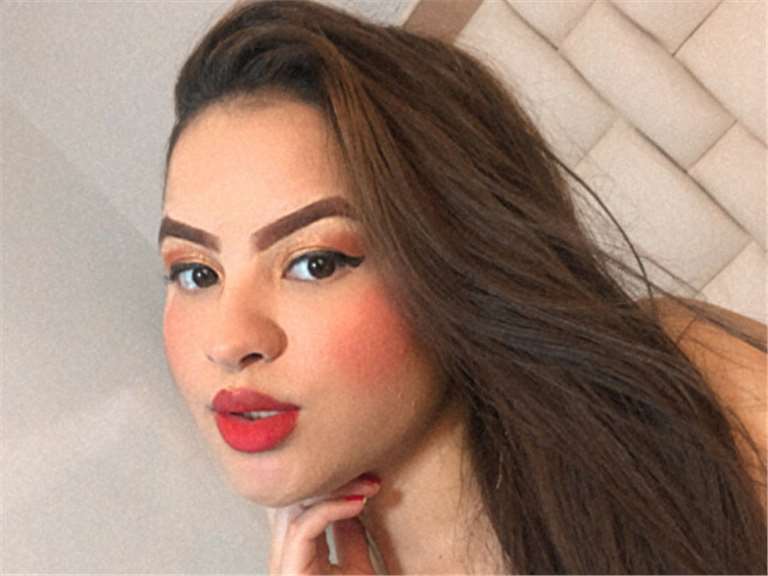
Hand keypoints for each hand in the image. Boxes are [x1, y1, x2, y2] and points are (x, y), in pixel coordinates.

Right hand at [266, 475, 382, 574]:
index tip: (364, 478)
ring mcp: (283, 567)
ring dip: (333, 490)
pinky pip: (301, 528)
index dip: (329, 484)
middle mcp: (282, 559)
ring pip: (293, 509)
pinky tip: (357, 503)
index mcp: (293, 556)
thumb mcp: (356, 568)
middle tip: (367, 477)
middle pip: (292, 501)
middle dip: (330, 481)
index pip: (299, 505)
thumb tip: (352, 500)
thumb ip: (349, 537)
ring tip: (366, 487)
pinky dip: (331, 508)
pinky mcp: (291, 574)